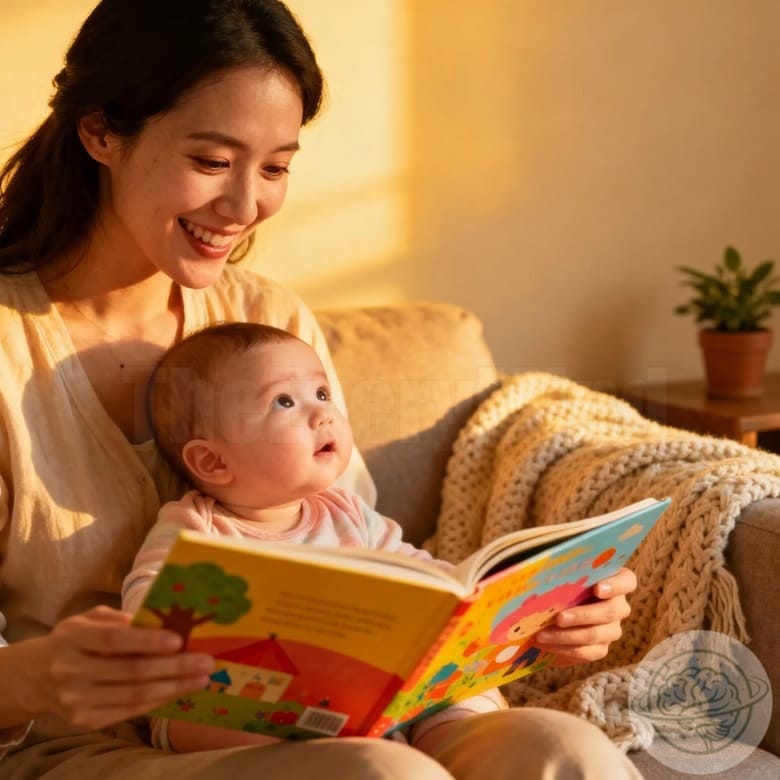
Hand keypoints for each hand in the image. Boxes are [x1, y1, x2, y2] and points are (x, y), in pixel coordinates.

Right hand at [16, 605, 213, 729]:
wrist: (36, 676)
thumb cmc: (76, 639)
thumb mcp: (90, 619)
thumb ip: (119, 618)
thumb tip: (159, 622)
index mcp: (72, 637)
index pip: (115, 640)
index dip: (148, 641)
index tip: (179, 640)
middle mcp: (71, 670)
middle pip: (130, 671)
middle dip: (173, 667)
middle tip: (204, 662)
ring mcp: (76, 700)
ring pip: (133, 695)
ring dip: (173, 687)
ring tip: (200, 678)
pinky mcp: (84, 721)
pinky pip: (128, 711)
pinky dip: (157, 701)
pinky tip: (178, 691)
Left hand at [532, 567, 636, 665]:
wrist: (552, 613)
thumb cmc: (560, 584)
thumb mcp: (562, 575)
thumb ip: (563, 572)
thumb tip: (545, 571)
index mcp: (614, 581)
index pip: (627, 581)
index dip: (616, 585)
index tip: (597, 588)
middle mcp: (618, 605)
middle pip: (611, 611)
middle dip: (583, 615)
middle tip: (559, 618)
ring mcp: (612, 629)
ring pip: (597, 634)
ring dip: (567, 636)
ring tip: (542, 635)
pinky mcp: (600, 648)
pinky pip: (588, 652)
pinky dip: (564, 649)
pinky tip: (545, 645)